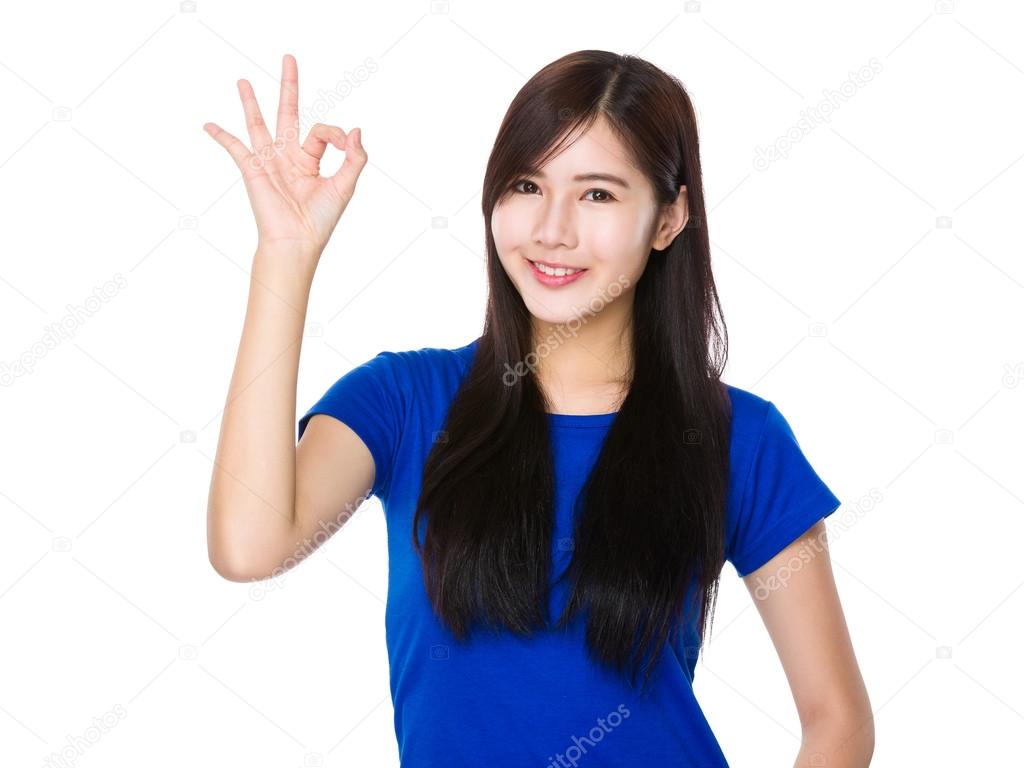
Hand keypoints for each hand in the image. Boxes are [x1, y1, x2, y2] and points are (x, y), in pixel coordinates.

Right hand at [203, 53, 367, 258]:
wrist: (297, 241)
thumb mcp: (345, 185)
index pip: (321, 131)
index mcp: (310, 161)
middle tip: (289, 59)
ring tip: (242, 80)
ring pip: (258, 124)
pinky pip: (235, 148)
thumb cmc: (320, 220)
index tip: (343, 143)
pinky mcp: (253, 170)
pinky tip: (208, 125)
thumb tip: (356, 130)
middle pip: (287, 113)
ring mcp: (269, 162)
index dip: (335, 133)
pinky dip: (222, 136)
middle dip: (289, 86)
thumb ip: (354, 157)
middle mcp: (288, 157)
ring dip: (250, 102)